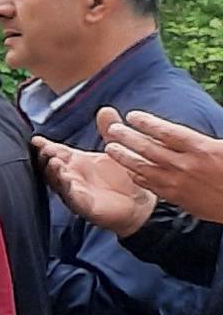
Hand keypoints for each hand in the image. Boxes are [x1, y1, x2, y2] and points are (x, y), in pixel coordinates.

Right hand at [42, 137, 157, 236]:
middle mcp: (71, 176)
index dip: (45, 146)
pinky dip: (69, 190)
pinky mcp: (85, 207)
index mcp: (76, 161)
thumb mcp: (116, 149)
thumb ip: (109, 130)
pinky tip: (69, 180)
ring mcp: (76, 191)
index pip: (56, 151)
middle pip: (50, 166)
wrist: (140, 204)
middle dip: (46, 158)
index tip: (36, 140)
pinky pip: (73, 198)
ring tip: (55, 162)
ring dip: (54, 173)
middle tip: (46, 150)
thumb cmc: (124, 178)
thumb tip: (105, 109)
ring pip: (58, 182)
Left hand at [103, 105, 222, 223]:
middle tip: (112, 128)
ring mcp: (180, 183)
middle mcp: (186, 165)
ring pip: (145, 168)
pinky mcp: (178, 198)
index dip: (147, 123)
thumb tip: (182, 132)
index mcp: (202, 148)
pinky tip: (129, 171)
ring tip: (111, 148)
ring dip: (125, 157)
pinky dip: (138, 176)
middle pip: (149, 148)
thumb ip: (204, 139)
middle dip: (128, 137)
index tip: (132, 116)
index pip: (167, 132)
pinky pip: (152, 185)